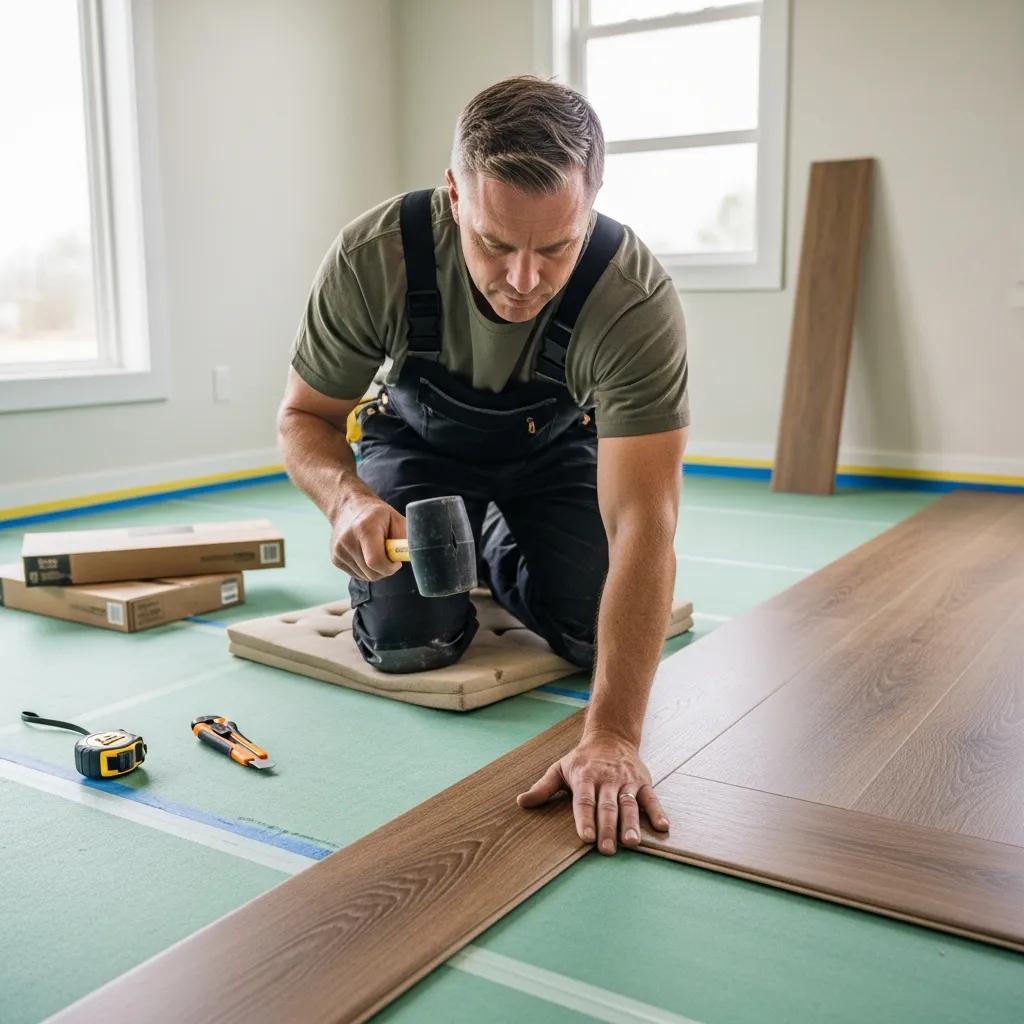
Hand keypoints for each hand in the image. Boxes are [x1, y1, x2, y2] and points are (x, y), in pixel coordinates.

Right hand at [330, 495, 406, 581]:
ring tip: (376, 552)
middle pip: (371, 572)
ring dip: (375, 570)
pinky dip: (365, 569)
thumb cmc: (377, 514)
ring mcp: (339, 551)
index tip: (396, 562)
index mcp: (364, 529)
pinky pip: (357, 574)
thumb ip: (404, 538)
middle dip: (385, 569)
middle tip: (389, 556)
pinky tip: (365, 554)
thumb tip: (409, 557)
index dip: (390, 567)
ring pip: (365, 576)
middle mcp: (348, 541)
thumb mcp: (396, 519)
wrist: (348, 507)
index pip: (376, 561)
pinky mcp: (335, 559)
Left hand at [517, 729, 669, 853]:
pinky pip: (651, 798)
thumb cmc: (582, 759)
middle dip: (607, 828)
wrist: (611, 736)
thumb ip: (543, 788)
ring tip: (632, 842)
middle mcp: (607, 779)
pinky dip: (658, 812)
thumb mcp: (560, 769)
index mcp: (585, 777)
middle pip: (607, 806)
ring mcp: (626, 781)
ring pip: (629, 804)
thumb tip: (522, 802)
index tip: (585, 837)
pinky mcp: (643, 782)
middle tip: (607, 849)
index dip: (584, 819)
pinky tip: (663, 827)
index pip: (584, 801)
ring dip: (631, 823)